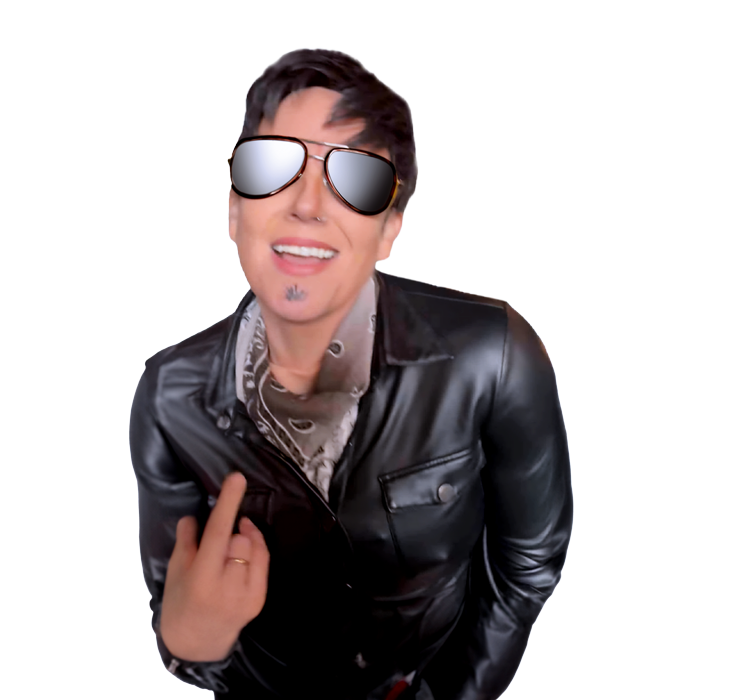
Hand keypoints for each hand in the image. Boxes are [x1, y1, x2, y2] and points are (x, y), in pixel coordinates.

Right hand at [160, 472, 269, 660]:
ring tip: (225, 555)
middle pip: (239, 539)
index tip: (237, 479)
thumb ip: (186, 541)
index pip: (217, 533)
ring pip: (252, 546)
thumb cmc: (180, 603)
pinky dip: (254, 550)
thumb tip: (195, 515)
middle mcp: (227, 587)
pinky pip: (263, 560)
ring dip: (241, 542)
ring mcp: (247, 594)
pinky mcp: (259, 599)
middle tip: (216, 545)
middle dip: (229, 534)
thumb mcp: (175, 572)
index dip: (228, 503)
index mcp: (202, 579)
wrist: (196, 644)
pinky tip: (241, 555)